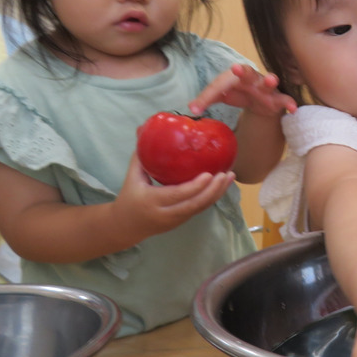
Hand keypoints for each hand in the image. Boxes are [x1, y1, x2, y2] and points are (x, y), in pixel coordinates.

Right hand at [111, 153, 235, 242]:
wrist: (126, 227)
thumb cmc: (129, 197)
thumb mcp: (131, 176)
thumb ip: (140, 155)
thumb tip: (142, 129)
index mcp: (152, 201)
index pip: (177, 195)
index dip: (195, 187)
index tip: (208, 174)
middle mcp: (166, 213)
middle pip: (195, 204)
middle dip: (213, 190)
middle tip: (226, 173)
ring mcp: (176, 219)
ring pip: (201, 208)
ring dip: (218, 193)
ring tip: (230, 176)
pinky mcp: (183, 221)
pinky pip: (200, 209)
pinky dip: (212, 197)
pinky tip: (222, 184)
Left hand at [189, 64, 296, 117]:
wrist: (260, 102)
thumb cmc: (239, 94)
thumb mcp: (222, 96)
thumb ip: (207, 100)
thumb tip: (190, 109)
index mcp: (234, 76)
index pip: (219, 85)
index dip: (208, 95)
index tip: (196, 108)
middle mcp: (251, 78)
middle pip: (246, 72)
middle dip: (242, 70)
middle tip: (236, 68)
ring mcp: (266, 88)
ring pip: (269, 83)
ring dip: (270, 81)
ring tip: (271, 81)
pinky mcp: (277, 99)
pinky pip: (284, 100)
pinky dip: (289, 103)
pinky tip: (293, 109)